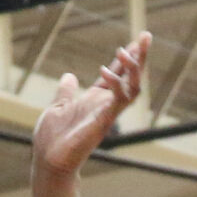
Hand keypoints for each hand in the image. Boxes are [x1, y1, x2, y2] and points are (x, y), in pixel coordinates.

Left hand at [32, 38, 148, 177]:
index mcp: (95, 99)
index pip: (117, 74)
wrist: (49, 160)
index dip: (128, 57)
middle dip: (139, 57)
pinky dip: (116, 85)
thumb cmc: (53, 138)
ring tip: (127, 50)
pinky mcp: (104, 121)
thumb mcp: (58, 106)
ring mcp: (107, 113)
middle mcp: (105, 105)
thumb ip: (66, 92)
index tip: (139, 39)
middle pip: (130, 77)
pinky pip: (117, 101)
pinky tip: (104, 70)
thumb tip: (69, 77)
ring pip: (131, 87)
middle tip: (146, 36)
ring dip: (132, 69)